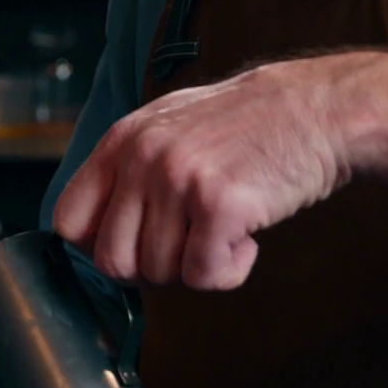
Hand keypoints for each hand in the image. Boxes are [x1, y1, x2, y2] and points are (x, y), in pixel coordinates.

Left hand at [53, 56, 358, 290]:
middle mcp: (142, 158)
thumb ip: (128, 171)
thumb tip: (89, 235)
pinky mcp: (219, 204)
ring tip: (225, 228)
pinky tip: (246, 238)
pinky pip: (203, 277)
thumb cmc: (247, 127)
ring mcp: (178, 179)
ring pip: (160, 273)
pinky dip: (229, 272)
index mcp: (121, 141)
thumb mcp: (169, 128)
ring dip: (197, 266)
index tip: (137, 245)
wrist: (319, 110)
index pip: (68, 222)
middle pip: (112, 261)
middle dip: (151, 270)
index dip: (99, 247)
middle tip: (189, 247)